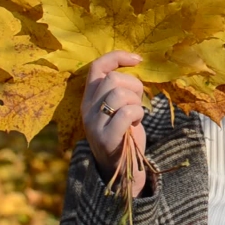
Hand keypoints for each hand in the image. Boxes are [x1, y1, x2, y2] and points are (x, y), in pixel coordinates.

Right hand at [82, 51, 147, 197]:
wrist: (120, 168)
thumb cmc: (123, 132)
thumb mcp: (116, 107)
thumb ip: (118, 88)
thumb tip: (135, 62)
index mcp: (89, 97)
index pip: (97, 66)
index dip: (118, 57)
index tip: (138, 59)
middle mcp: (87, 108)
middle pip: (113, 79)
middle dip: (134, 86)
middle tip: (138, 102)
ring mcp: (94, 123)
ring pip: (121, 94)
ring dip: (137, 102)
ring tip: (136, 114)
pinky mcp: (106, 138)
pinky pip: (127, 112)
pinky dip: (138, 114)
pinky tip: (136, 123)